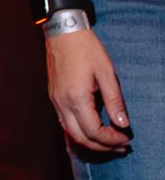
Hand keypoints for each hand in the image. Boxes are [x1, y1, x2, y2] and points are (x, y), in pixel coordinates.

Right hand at [44, 28, 130, 155]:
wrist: (62, 33)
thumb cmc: (86, 49)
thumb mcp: (106, 73)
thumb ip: (114, 100)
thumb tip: (122, 124)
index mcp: (76, 98)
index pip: (94, 131)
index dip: (111, 139)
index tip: (126, 137)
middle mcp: (62, 104)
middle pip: (81, 138)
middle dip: (102, 146)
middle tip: (121, 145)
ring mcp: (55, 101)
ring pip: (70, 133)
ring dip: (90, 141)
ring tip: (109, 141)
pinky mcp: (54, 97)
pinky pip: (64, 123)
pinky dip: (79, 132)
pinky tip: (91, 130)